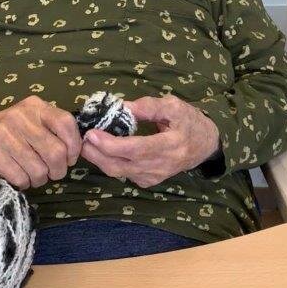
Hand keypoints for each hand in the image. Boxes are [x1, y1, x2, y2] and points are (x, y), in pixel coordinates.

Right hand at [0, 95, 81, 189]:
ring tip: (33, 176)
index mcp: (35, 106)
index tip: (69, 158)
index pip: (66, 123)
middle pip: (56, 152)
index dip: (74, 146)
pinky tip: (18, 178)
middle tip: (52, 173)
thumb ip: (53, 129)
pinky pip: (20, 177)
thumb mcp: (30, 121)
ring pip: (39, 169)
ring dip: (39, 180)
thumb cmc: (6, 132)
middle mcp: (21, 115)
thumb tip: (81, 150)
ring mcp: (4, 132)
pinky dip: (23, 184)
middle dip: (58, 170)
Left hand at [80, 94, 219, 187]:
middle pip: (121, 166)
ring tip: (86, 142)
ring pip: (118, 172)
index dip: (111, 144)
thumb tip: (121, 106)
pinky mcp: (148, 181)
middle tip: (82, 138)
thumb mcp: (173, 106)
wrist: (205, 145)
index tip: (92, 133)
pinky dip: (108, 162)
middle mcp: (161, 166)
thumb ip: (148, 106)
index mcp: (171, 145)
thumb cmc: (189, 122)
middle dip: (97, 154)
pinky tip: (100, 150)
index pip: (135, 149)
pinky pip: (123, 173)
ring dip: (98, 158)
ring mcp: (153, 177)